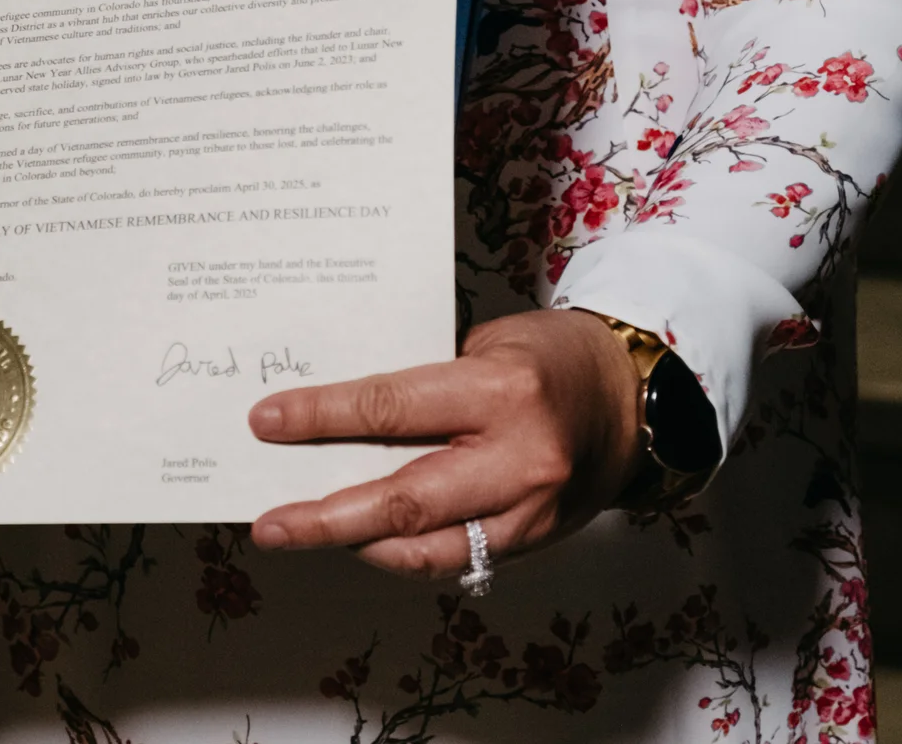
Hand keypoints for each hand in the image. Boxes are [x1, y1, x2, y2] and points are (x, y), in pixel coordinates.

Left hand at [247, 309, 643, 577]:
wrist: (634, 399)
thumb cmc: (555, 355)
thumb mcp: (487, 342)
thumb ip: (424, 379)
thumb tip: (344, 411)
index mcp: (502, 393)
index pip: (392, 408)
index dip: (322, 416)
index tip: (267, 421)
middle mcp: (518, 460)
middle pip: (403, 500)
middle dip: (326, 516)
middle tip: (272, 522)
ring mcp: (529, 511)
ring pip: (426, 548)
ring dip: (357, 544)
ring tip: (304, 531)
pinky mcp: (533, 540)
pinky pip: (455, 559)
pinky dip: (404, 552)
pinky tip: (365, 538)